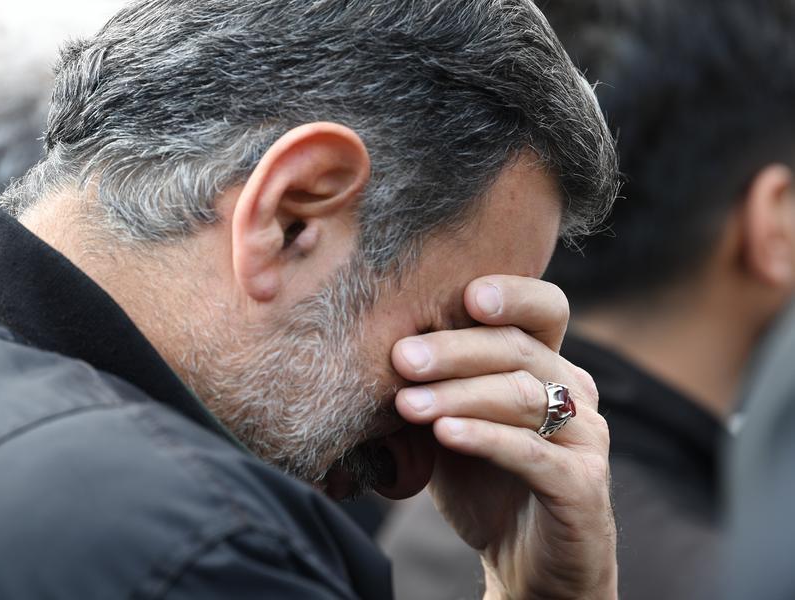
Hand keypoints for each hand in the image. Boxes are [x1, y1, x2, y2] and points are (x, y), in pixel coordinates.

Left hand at [391, 275, 616, 599]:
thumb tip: (372, 346)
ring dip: (459, 395)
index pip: (544, 308)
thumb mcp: (451, 423)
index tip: (465, 294)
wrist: (522, 560)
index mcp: (548, 365)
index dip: (512, 293)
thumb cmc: (483, 481)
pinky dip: (485, 437)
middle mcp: (575, 391)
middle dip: (455, 350)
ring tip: (406, 404)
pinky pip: (531, 452)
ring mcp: (586, 436)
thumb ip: (431, 386)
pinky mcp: (583, 485)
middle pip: (520, 350)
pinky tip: (445, 434)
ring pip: (522, 396)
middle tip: (401, 358)